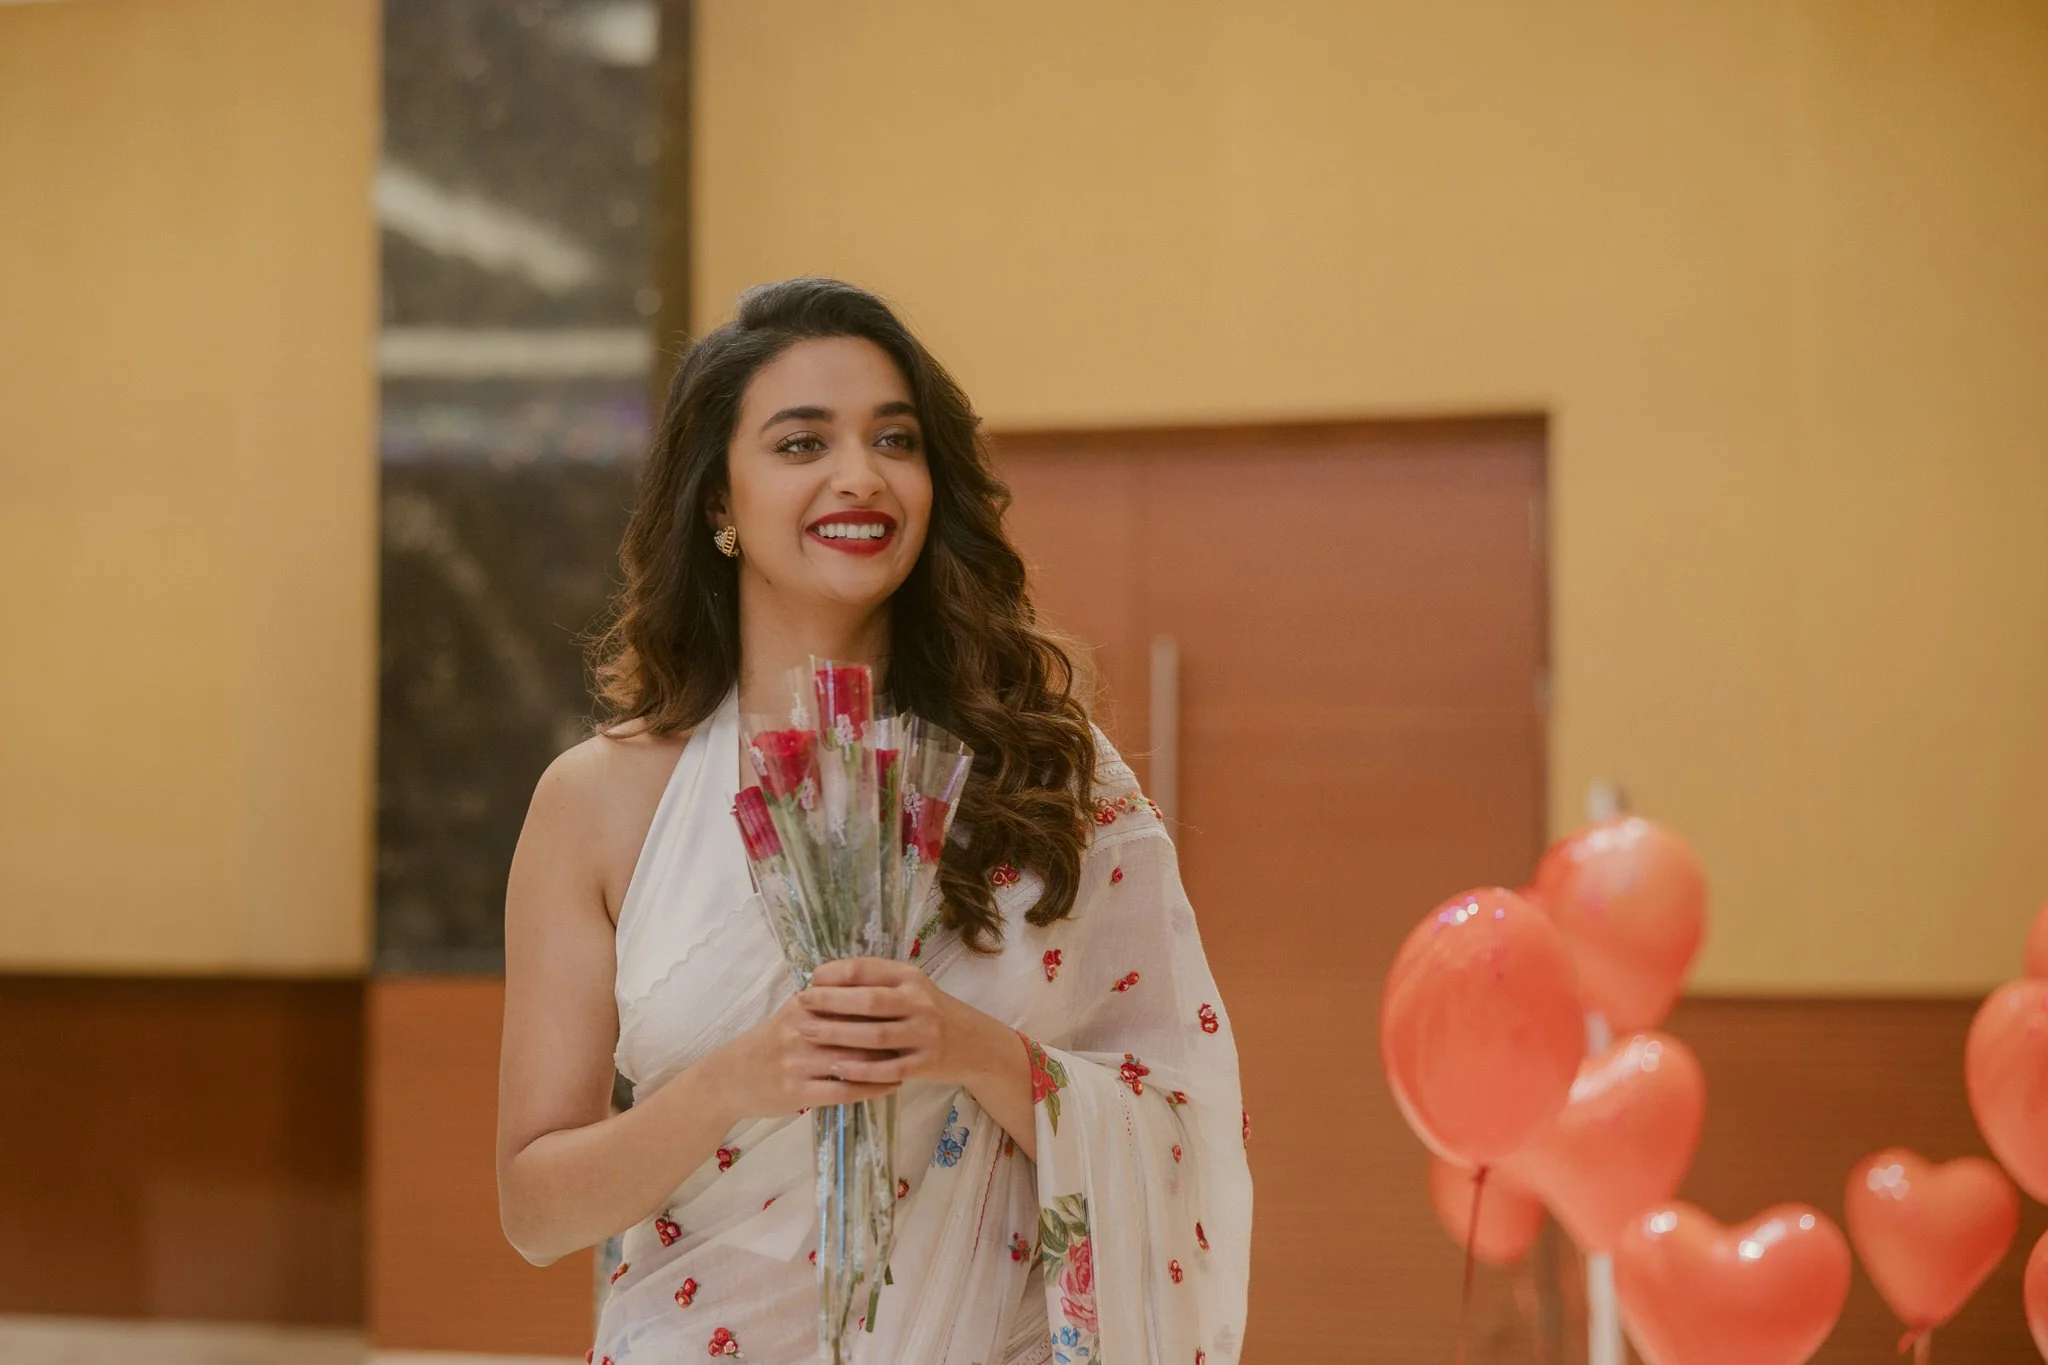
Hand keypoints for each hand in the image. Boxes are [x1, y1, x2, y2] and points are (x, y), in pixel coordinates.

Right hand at [700, 992, 901, 1125]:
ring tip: (909, 1063)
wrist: (730, 1078)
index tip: (909, 1008)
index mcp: (803, 1007)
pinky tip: (889, 1086)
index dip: (882, 1006)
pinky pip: (843, 1090)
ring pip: (853, 1061)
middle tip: (917, 1038)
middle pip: (857, 1030)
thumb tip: (868, 989)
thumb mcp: (792, 1015)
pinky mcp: (798, 1092)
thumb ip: (825, 1004)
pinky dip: (870, 1088)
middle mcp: (800, 1032)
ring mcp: (798, 1063)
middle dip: (890, 1035)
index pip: (850, 1001)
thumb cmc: (768, 1044)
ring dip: (886, 1064)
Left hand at [801, 957, 1040, 1162]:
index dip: (836, 972)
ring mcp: (925, 1034)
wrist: (976, 1044)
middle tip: (801, 1003)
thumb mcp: (912, 989)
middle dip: (831, 1001)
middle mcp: (920, 1002)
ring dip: (838, 1034)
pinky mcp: (926, 1063)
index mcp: (911, 977)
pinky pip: (888, 1068)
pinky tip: (836, 1069)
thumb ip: (878, 983)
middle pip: (868, 1001)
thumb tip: (825, 980)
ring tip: (808, 1032)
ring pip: (874, 1035)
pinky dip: (861, 1070)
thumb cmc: (932, 1013)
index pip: (869, 969)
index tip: (812, 978)